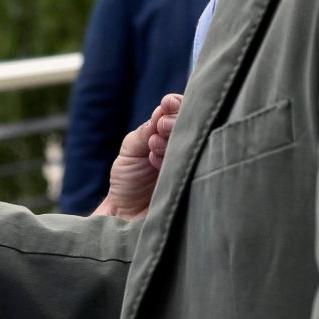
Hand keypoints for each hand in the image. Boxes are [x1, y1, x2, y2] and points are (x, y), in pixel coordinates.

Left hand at [92, 93, 181, 219]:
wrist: (124, 215)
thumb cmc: (128, 180)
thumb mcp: (132, 148)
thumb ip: (147, 129)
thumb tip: (163, 108)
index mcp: (170, 135)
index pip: (182, 112)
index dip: (177, 105)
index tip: (167, 104)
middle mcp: (183, 147)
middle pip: (191, 124)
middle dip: (175, 121)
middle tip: (161, 128)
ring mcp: (190, 164)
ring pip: (192, 142)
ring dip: (170, 140)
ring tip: (153, 148)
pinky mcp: (194, 184)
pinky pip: (191, 165)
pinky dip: (171, 160)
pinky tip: (156, 162)